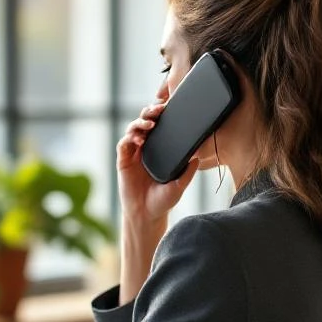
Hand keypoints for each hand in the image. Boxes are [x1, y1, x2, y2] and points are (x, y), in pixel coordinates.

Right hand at [116, 102, 200, 228]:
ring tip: (150, 125)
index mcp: (160, 150)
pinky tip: (139, 139)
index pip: (159, 126)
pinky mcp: (123, 161)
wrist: (146, 215)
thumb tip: (198, 157)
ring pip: (133, 130)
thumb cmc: (163, 201)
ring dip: (140, 123)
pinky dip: (130, 138)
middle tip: (159, 109)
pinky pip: (123, 144)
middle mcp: (145, 149)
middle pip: (144, 122)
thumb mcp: (180, 185)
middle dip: (150, 112)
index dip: (161, 114)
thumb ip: (188, 171)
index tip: (169, 106)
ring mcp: (133, 154)